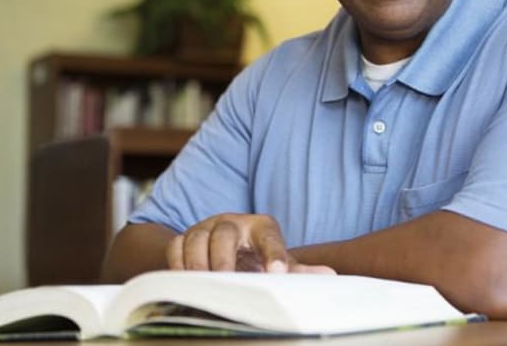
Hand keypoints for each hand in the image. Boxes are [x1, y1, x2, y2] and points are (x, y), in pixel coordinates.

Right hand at [166, 213, 335, 273]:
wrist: (224, 249)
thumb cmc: (257, 258)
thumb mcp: (278, 262)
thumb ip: (300, 270)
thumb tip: (330, 275)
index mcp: (261, 227)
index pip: (270, 237)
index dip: (274, 255)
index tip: (277, 274)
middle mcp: (233, 223)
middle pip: (226, 232)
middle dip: (224, 257)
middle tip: (226, 278)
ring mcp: (206, 228)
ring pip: (197, 237)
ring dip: (197, 261)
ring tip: (203, 282)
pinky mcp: (185, 238)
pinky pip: (175, 246)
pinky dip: (176, 263)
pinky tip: (183, 281)